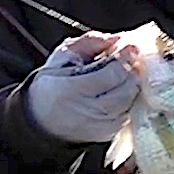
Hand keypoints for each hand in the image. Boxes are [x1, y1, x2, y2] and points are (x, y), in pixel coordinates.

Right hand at [26, 32, 140, 143]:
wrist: (40, 120)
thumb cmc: (52, 84)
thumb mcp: (62, 57)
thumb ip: (89, 43)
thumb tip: (116, 38)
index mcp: (71, 89)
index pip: (112, 74)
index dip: (126, 58)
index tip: (133, 46)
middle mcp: (87, 111)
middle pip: (127, 89)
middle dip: (132, 72)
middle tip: (131, 61)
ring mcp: (99, 126)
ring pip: (131, 102)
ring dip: (132, 86)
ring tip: (124, 76)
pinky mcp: (106, 134)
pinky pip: (128, 114)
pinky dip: (128, 101)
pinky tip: (119, 92)